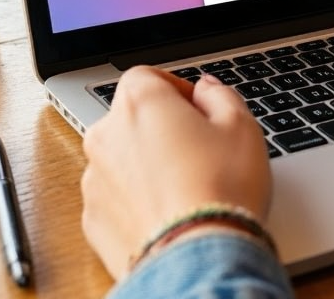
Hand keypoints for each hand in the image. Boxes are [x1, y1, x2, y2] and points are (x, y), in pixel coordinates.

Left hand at [81, 66, 271, 279]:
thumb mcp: (240, 126)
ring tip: (185, 186)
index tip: (197, 108)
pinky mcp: (92, 221)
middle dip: (160, 127)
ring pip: (121, 159)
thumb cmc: (221, 189)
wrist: (198, 258)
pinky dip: (136, 201)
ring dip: (146, 164)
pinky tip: (168, 212)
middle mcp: (107, 135)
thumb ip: (219, 94)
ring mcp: (95, 180)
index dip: (175, 89)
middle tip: (198, 148)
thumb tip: (206, 89)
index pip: (147, 76)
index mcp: (139, 102)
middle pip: (130, 117)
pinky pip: (116, 198)